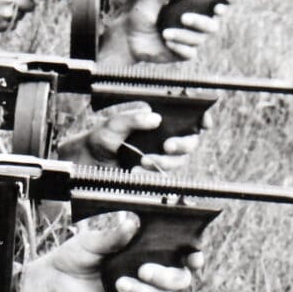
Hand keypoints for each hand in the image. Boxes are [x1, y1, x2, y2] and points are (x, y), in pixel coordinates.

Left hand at [17, 211, 198, 291]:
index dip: (195, 256)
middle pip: (181, 279)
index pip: (184, 254)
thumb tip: (133, 225)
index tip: (193, 257)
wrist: (57, 280)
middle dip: (168, 276)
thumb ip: (114, 236)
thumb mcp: (93, 242)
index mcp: (149, 251)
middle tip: (143, 270)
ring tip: (119, 283)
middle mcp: (153, 273)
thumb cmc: (77, 254)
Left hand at [59, 101, 200, 172]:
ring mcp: (162, 156)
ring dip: (166, 161)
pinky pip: (164, 175)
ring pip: (179, 160)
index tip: (203, 123)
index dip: (201, 118)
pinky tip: (137, 171)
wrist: (89, 163)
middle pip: (191, 140)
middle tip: (168, 146)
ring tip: (144, 161)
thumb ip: (132, 119)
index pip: (188, 115)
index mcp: (160, 119)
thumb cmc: (102, 138)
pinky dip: (153, 174)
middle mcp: (166, 136)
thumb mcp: (113, 125)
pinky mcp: (155, 173)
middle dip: (183, 144)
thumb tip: (155, 118)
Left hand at [101, 0, 223, 64]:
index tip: (218, 7)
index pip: (214, 9)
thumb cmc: (141, 15)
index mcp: (192, 8)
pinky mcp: (181, 53)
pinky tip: (168, 43)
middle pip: (212, 25)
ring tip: (165, 33)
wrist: (128, 37)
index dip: (221, 8)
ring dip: (183, 35)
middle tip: (184, 18)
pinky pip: (190, 53)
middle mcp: (194, 25)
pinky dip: (180, 47)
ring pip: (199, 39)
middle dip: (201, 22)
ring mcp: (188, 40)